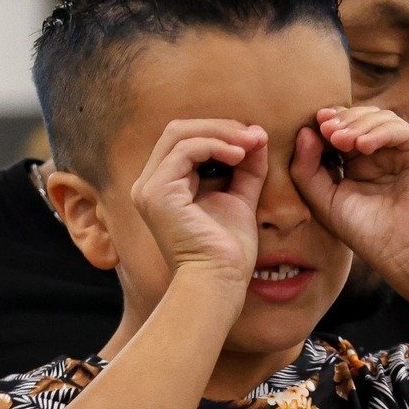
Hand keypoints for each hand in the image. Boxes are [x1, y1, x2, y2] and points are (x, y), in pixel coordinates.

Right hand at [131, 119, 266, 287]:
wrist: (219, 281)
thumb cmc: (228, 250)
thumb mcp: (240, 198)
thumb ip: (247, 167)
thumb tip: (258, 135)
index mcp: (165, 186)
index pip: (187, 140)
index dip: (221, 131)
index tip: (256, 138)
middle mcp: (150, 184)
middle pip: (179, 130)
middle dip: (221, 126)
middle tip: (255, 135)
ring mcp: (150, 187)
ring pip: (180, 133)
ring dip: (221, 132)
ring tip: (251, 143)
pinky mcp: (157, 193)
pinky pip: (185, 150)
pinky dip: (215, 145)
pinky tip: (239, 156)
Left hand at [292, 106, 408, 290]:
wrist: (408, 252)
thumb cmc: (369, 234)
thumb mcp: (326, 201)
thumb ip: (307, 170)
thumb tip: (304, 132)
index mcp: (362, 163)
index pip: (344, 130)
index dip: (329, 123)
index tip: (313, 123)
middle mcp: (386, 152)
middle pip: (362, 119)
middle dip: (342, 121)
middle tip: (326, 129)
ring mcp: (408, 149)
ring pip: (381, 119)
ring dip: (357, 125)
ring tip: (340, 140)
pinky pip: (401, 130)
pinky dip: (380, 132)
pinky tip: (362, 146)